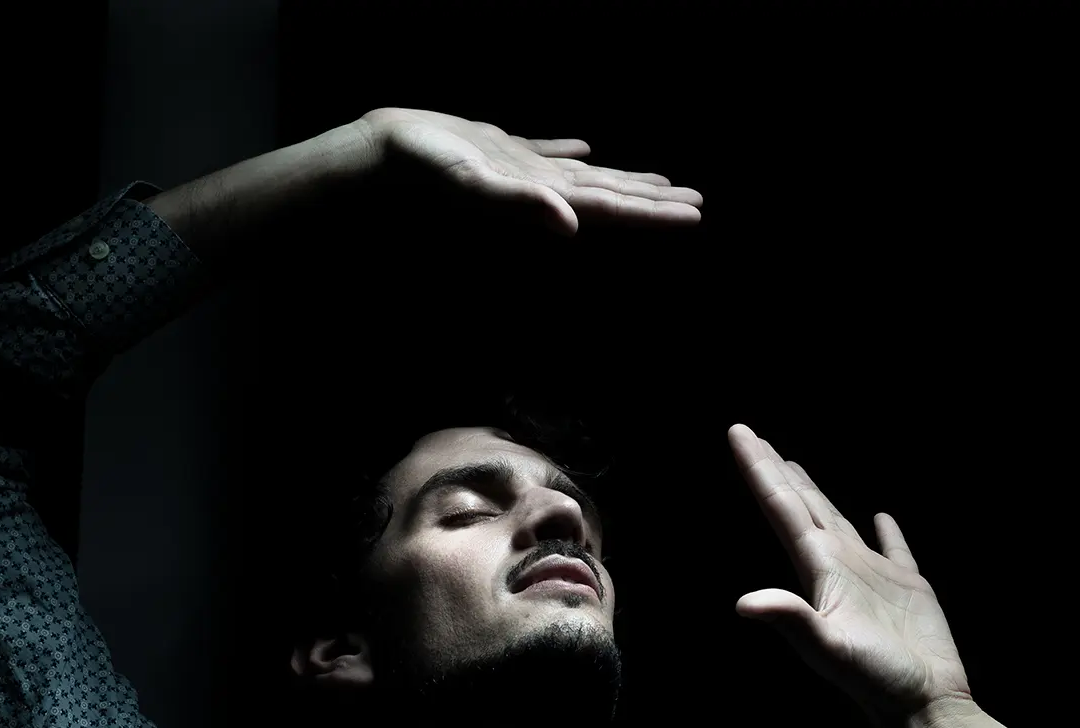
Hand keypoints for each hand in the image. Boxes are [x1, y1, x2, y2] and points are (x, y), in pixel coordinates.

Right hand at [362, 107, 703, 235]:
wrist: (383, 154)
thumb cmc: (426, 171)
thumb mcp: (477, 184)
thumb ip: (523, 204)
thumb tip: (570, 226)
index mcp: (545, 199)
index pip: (614, 208)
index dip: (655, 213)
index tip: (695, 214)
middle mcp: (541, 191)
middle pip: (611, 197)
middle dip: (654, 202)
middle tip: (697, 202)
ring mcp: (522, 172)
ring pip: (586, 178)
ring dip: (623, 181)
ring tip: (659, 183)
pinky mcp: (501, 151)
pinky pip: (547, 152)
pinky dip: (571, 151)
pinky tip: (586, 148)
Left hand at [728, 424, 974, 727]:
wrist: (923, 705)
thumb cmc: (877, 680)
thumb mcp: (829, 649)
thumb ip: (791, 620)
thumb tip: (744, 604)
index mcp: (818, 570)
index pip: (781, 507)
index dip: (759, 470)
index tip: (738, 433)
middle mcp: (838, 567)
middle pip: (799, 506)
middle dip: (775, 471)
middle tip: (751, 437)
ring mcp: (871, 577)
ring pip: (836, 521)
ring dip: (815, 493)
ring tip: (794, 465)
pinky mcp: (908, 589)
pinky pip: (896, 549)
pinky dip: (887, 531)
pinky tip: (880, 516)